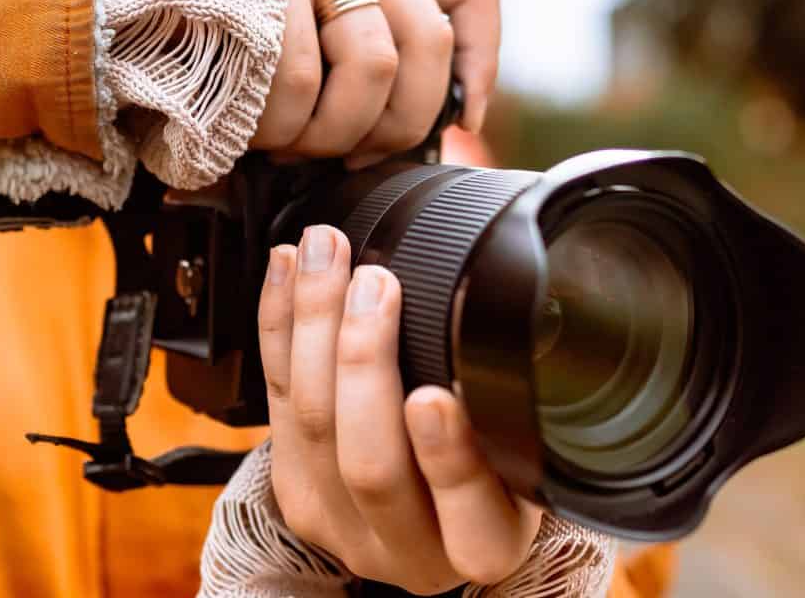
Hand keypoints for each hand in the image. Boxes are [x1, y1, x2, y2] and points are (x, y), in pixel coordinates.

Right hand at [251, 0, 499, 167]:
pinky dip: (283, 127)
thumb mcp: (297, 0)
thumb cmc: (209, 8)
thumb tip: (448, 116)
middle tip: (349, 155)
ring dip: (332, 132)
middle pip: (424, 45)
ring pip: (370, 65)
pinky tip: (257, 132)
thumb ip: (361, 29)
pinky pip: (299, 77)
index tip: (464, 119)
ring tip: (291, 145)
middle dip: (394, 125)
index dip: (482, 64)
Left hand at [258, 225, 542, 592]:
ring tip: (326, 256)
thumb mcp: (530, 451)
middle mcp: (408, 548)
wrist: (430, 515)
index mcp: (485, 544)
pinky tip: (286, 271)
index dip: (448, 460)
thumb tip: (502, 308)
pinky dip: (278, 325)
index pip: (470, 520)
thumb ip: (516, 406)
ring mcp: (340, 521)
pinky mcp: (293, 487)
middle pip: (370, 464)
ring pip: (311, 425)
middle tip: (376, 284)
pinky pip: (273, 400)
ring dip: (312, 324)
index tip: (434, 397)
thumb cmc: (497, 467)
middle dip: (365, 360)